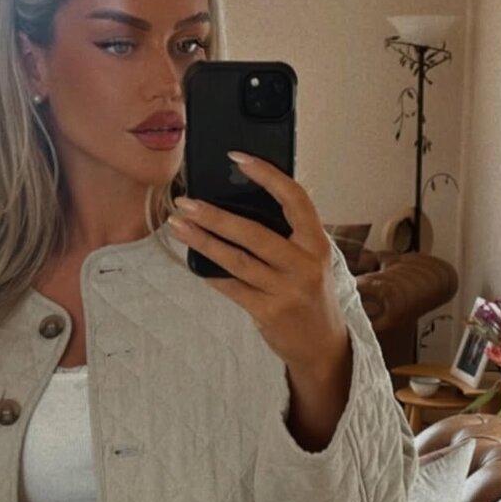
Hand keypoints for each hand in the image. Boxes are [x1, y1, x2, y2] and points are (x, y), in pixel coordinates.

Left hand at [168, 152, 348, 373]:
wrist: (321, 343)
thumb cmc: (310, 292)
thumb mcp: (311, 259)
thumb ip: (287, 234)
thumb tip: (239, 203)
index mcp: (317, 243)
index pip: (295, 199)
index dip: (267, 175)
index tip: (238, 158)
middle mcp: (305, 265)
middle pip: (254, 233)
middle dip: (215, 216)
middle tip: (186, 202)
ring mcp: (286, 290)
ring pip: (237, 260)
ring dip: (203, 241)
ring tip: (179, 225)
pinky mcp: (268, 312)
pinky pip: (232, 286)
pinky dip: (210, 273)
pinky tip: (193, 261)